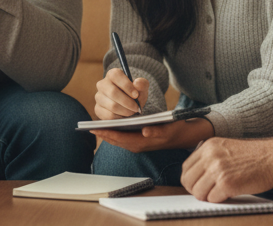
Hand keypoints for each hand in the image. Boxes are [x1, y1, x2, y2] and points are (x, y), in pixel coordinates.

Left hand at [92, 118, 213, 152]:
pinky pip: (123, 139)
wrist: (183, 135)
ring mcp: (138, 144)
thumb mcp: (168, 127)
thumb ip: (157, 130)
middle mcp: (138, 145)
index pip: (120, 139)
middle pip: (116, 140)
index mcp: (143, 142)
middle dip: (103, 134)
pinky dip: (114, 134)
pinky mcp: (139, 141)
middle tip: (89, 128)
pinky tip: (108, 127)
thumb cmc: (175, 129)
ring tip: (95, 128)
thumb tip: (145, 131)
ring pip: (118, 140)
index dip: (107, 133)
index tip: (95, 129)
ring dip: (107, 134)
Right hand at [94, 67, 148, 118]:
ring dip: (125, 111)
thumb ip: (142, 84)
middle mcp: (102, 84)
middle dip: (127, 102)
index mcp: (112, 74)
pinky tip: (124, 115)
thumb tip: (137, 83)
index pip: (115, 76)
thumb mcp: (142, 87)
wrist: (129, 105)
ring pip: (112, 106)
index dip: (126, 85)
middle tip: (136, 107)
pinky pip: (109, 115)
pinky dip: (120, 117)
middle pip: (113, 92)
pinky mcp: (98, 109)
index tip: (136, 95)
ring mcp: (98, 97)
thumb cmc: (134, 93)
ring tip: (132, 111)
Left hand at [181, 136, 272, 202]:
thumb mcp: (226, 148)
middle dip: (196, 190)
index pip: (186, 167)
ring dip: (206, 197)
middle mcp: (210, 156)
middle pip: (188, 180)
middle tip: (206, 193)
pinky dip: (218, 200)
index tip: (198, 185)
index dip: (191, 180)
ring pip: (198, 192)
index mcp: (208, 146)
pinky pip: (211, 199)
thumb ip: (210, 157)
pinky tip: (228, 195)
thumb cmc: (255, 155)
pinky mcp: (227, 184)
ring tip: (218, 194)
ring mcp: (217, 170)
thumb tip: (197, 176)